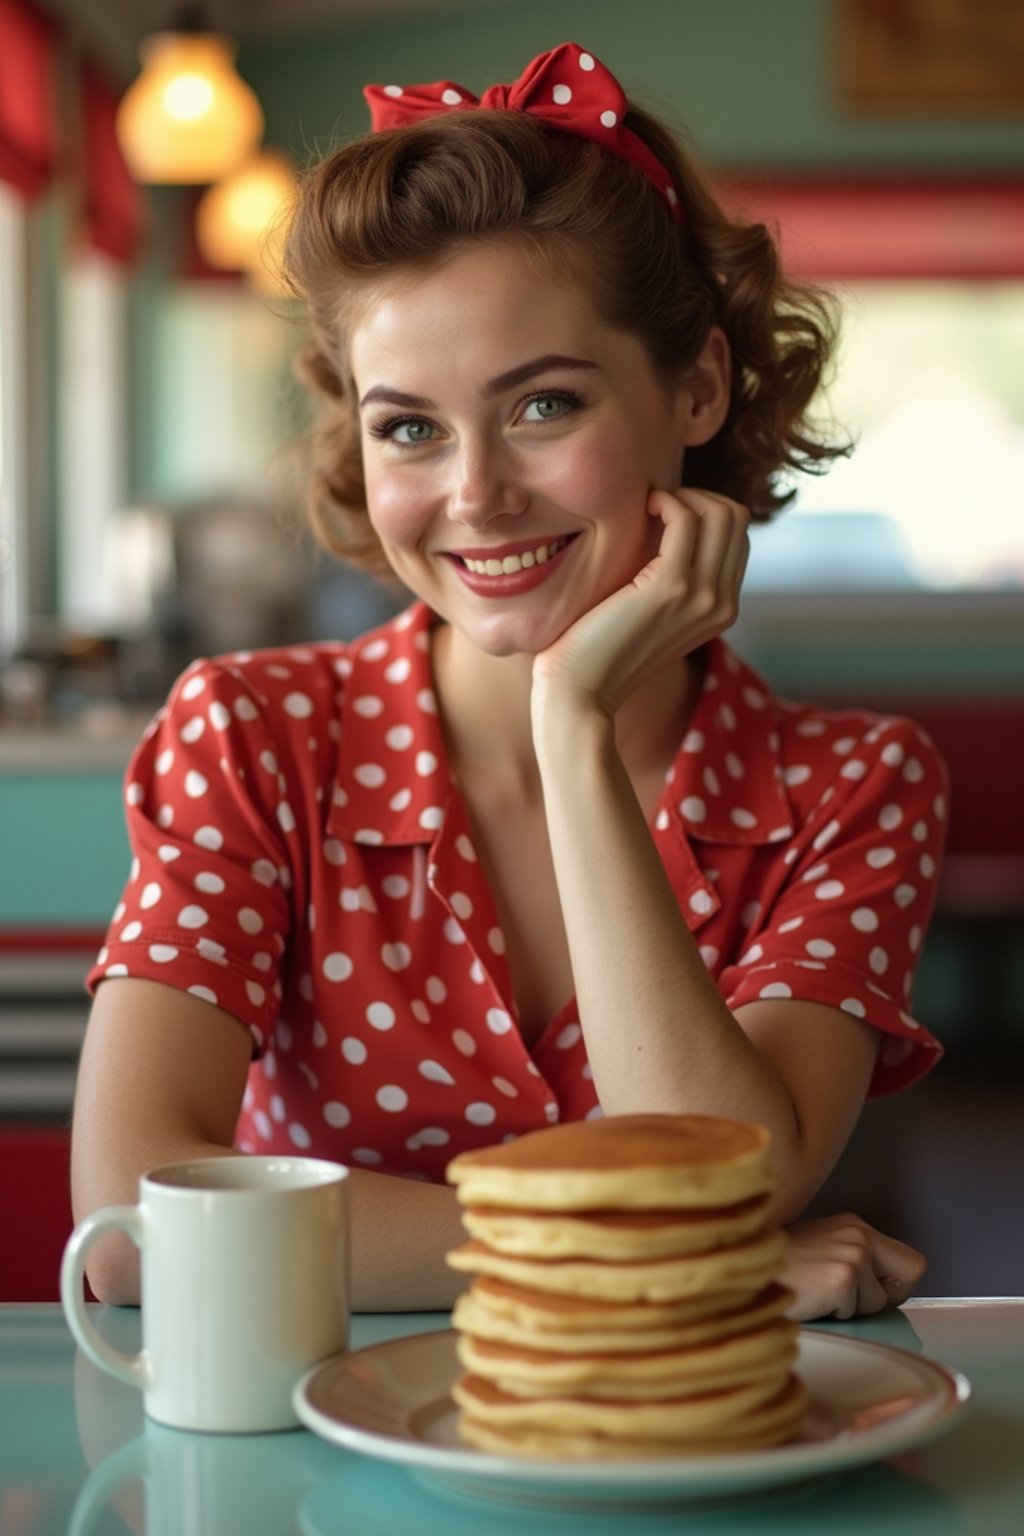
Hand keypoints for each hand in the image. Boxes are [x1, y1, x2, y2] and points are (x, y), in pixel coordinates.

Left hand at [531, 487, 748, 716]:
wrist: (580, 691)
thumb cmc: (601, 649)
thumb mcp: (651, 613)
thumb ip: (671, 580)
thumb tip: (669, 527)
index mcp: (722, 611)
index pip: (737, 537)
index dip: (706, 512)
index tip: (667, 513)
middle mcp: (722, 604)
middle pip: (737, 519)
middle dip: (699, 496)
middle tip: (659, 504)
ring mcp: (703, 596)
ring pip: (721, 513)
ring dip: (684, 495)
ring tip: (651, 505)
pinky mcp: (672, 586)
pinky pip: (686, 519)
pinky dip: (666, 501)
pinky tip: (643, 509)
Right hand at [781, 1213, 926, 1321]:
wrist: (742, 1268)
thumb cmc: (777, 1267)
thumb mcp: (821, 1251)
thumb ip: (852, 1259)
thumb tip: (880, 1288)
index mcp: (853, 1225)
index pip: (909, 1260)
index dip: (893, 1283)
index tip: (866, 1291)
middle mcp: (857, 1232)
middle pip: (912, 1271)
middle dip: (887, 1293)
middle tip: (849, 1296)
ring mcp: (852, 1253)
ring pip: (880, 1301)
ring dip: (852, 1307)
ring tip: (818, 1294)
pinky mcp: (843, 1277)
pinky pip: (859, 1313)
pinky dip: (836, 1314)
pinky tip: (812, 1298)